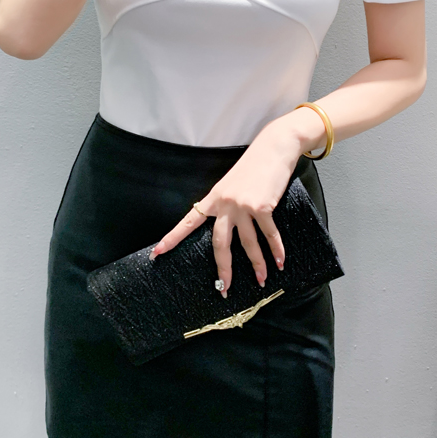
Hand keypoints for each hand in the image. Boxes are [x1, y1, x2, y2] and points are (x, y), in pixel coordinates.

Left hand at [149, 122, 303, 296]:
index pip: (188, 221)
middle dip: (223, 269)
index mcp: (213, 198)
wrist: (273, 148)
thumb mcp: (232, 184)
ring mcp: (243, 206)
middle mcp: (225, 204)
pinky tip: (280, 262)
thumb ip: (225, 204)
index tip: (157, 253)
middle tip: (224, 289)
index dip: (172, 238)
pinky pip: (269, 234)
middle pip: (219, 244)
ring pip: (247, 244)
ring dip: (257, 265)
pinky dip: (276, 250)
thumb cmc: (254, 166)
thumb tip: (227, 225)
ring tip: (262, 280)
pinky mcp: (262, 207)